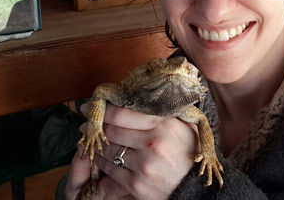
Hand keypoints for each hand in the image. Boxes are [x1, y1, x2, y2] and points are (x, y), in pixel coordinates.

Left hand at [66, 103, 197, 199]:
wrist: (195, 187)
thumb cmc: (190, 152)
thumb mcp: (185, 126)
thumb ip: (166, 112)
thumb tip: (143, 96)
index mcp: (164, 125)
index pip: (123, 113)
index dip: (103, 109)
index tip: (92, 106)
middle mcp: (152, 143)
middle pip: (112, 130)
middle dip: (96, 126)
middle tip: (88, 124)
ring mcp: (143, 165)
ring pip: (108, 149)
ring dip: (97, 144)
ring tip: (92, 139)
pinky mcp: (136, 184)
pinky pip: (110, 170)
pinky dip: (102, 162)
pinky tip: (99, 157)